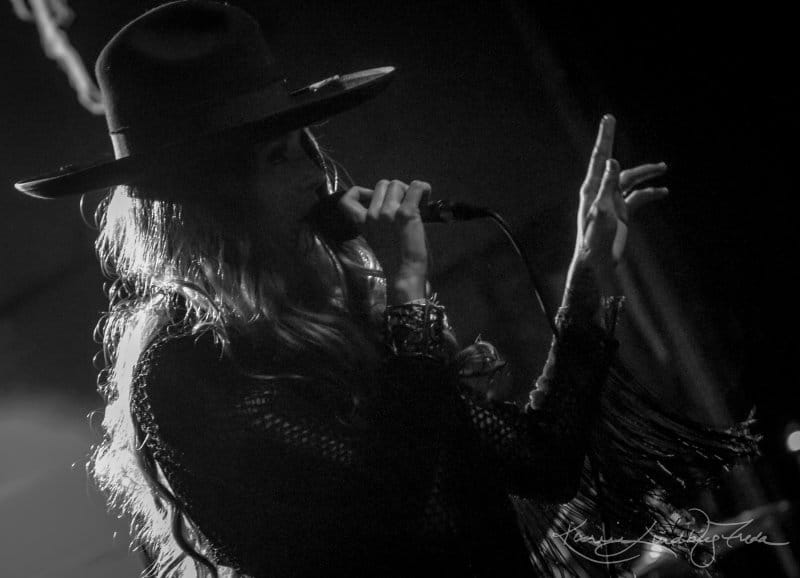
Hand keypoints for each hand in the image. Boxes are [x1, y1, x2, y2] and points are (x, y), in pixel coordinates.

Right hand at [337, 179, 430, 303]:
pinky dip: (424, 189)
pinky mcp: (406, 213)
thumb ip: (378, 218)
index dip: (360, 191)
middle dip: (395, 192)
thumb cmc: (394, 258)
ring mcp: (388, 213)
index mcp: (362, 222)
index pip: (346, 199)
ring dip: (408, 192)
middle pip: (382, 184)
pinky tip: (426, 201)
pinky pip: (416, 187)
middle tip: (404, 207)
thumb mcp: (376, 236)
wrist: (405, 273)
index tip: (372, 197)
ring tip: (416, 207)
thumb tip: (393, 201)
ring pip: (397, 184)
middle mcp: (372, 214)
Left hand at [574, 114, 668, 276]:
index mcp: (592, 188)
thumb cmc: (594, 238)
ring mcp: (612, 201)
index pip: (600, 157)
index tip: (608, 118)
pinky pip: (638, 197)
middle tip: (613, 120)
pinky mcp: (621, 212)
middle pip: (616, 165)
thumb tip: (613, 161)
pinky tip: (663, 192)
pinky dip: (650, 193)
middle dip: (618, 145)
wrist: (597, 262)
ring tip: (664, 167)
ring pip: (631, 180)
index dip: (605, 137)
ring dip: (646, 173)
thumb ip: (608, 185)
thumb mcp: (602, 210)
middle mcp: (601, 191)